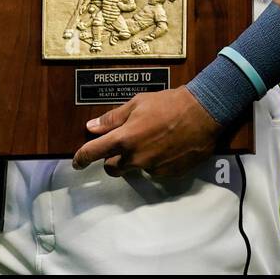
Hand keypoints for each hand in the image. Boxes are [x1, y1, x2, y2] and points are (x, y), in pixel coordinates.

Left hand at [71, 87, 222, 177]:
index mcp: (124, 138)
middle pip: (112, 168)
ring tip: (150, 140)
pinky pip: (153, 171)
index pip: (94, 153)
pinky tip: (164, 146)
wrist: (202, 113)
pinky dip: (154, 161)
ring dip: (135, 159)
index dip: (81, 159)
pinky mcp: (168, 174)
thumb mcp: (137, 104)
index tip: (77, 163)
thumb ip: (112, 118)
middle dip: (111, 159)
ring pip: (134, 169)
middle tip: (120, 146)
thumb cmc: (168, 104)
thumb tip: (91, 127)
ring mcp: (152, 168)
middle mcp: (136, 157)